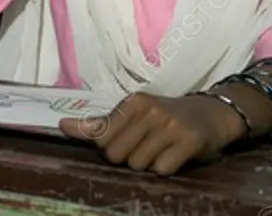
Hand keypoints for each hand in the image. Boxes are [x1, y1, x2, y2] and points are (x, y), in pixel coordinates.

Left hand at [59, 92, 243, 175]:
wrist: (210, 114)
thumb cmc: (165, 118)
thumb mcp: (134, 115)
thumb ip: (99, 124)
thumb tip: (61, 125)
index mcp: (134, 102)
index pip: (102, 139)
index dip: (112, 148)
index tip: (130, 139)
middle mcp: (150, 110)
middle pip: (117, 156)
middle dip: (129, 158)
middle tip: (148, 146)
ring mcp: (170, 124)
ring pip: (138, 164)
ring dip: (149, 164)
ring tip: (163, 149)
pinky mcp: (188, 140)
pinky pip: (162, 169)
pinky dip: (166, 168)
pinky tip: (175, 154)